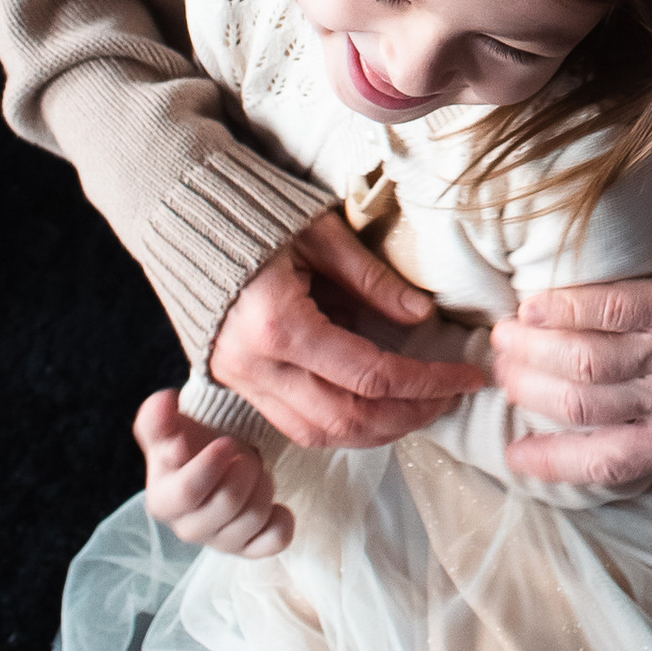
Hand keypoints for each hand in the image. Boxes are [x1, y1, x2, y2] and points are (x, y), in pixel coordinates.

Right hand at [135, 388, 292, 557]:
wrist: (219, 457)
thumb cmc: (193, 442)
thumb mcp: (172, 428)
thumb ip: (160, 418)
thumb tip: (162, 401)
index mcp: (164, 498)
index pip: (186, 493)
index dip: (209, 468)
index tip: (228, 442)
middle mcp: (188, 525)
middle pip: (225, 506)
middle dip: (245, 473)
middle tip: (248, 453)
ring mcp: (218, 539)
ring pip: (251, 522)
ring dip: (263, 488)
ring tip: (259, 469)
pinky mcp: (246, 546)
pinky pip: (271, 544)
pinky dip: (280, 524)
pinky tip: (279, 505)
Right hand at [207, 210, 484, 449]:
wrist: (183, 218)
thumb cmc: (258, 216)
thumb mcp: (324, 236)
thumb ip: (373, 281)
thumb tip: (423, 316)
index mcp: (280, 325)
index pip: (371, 376)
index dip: (427, 383)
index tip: (467, 377)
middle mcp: (255, 366)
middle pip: (346, 420)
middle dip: (408, 416)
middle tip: (451, 398)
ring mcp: (240, 381)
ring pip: (317, 435)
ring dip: (377, 431)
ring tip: (422, 408)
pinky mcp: (235, 384)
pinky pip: (294, 425)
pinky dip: (340, 426)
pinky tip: (376, 408)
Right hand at [491, 224, 651, 487]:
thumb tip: (639, 409)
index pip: (608, 460)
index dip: (555, 463)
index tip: (516, 457)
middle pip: (582, 406)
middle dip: (530, 392)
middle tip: (500, 371)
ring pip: (585, 361)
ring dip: (535, 349)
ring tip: (506, 335)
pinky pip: (609, 307)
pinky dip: (565, 308)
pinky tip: (536, 303)